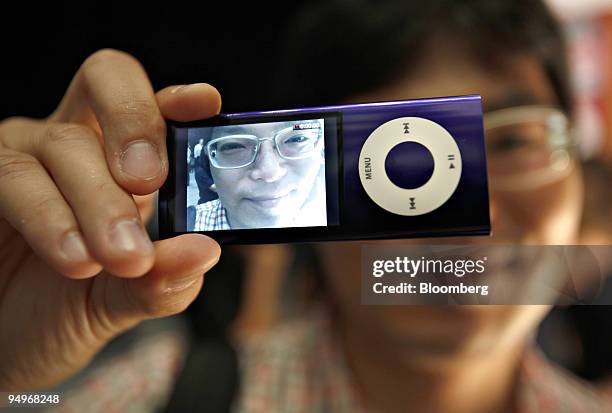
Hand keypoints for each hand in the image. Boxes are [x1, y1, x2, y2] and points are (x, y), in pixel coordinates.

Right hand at [0, 49, 221, 389]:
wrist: (5, 345)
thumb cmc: (65, 311)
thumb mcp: (124, 300)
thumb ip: (164, 278)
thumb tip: (204, 251)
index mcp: (122, 161)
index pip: (153, 105)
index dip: (178, 99)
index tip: (204, 105)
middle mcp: (74, 144)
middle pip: (105, 81)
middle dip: (135, 123)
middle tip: (148, 183)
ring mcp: (24, 158)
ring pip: (62, 142)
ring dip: (98, 199)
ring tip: (120, 257)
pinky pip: (9, 176)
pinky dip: (48, 216)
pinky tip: (72, 255)